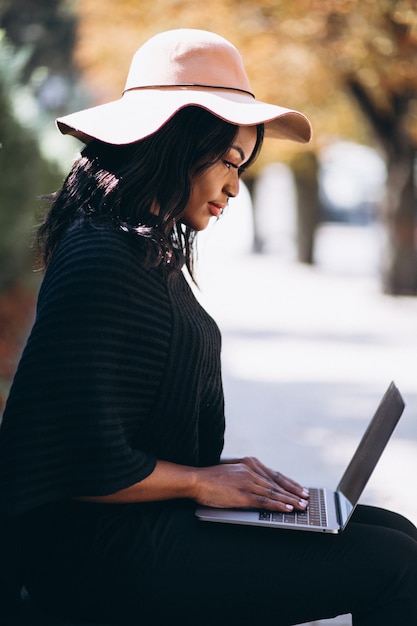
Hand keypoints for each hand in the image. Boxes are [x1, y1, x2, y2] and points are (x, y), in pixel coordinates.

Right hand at [194, 456, 308, 511]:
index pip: (275, 474)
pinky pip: (264, 501)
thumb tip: (262, 487)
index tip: (300, 489)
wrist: (196, 480)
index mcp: (249, 463)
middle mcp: (251, 470)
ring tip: (301, 506)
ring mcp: (247, 482)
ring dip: (290, 500)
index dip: (289, 483)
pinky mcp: (242, 494)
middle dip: (294, 491)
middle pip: (277, 483)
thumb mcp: (233, 472)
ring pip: (274, 492)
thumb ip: (248, 477)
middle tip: (306, 498)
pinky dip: (277, 505)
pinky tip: (286, 509)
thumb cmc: (212, 479)